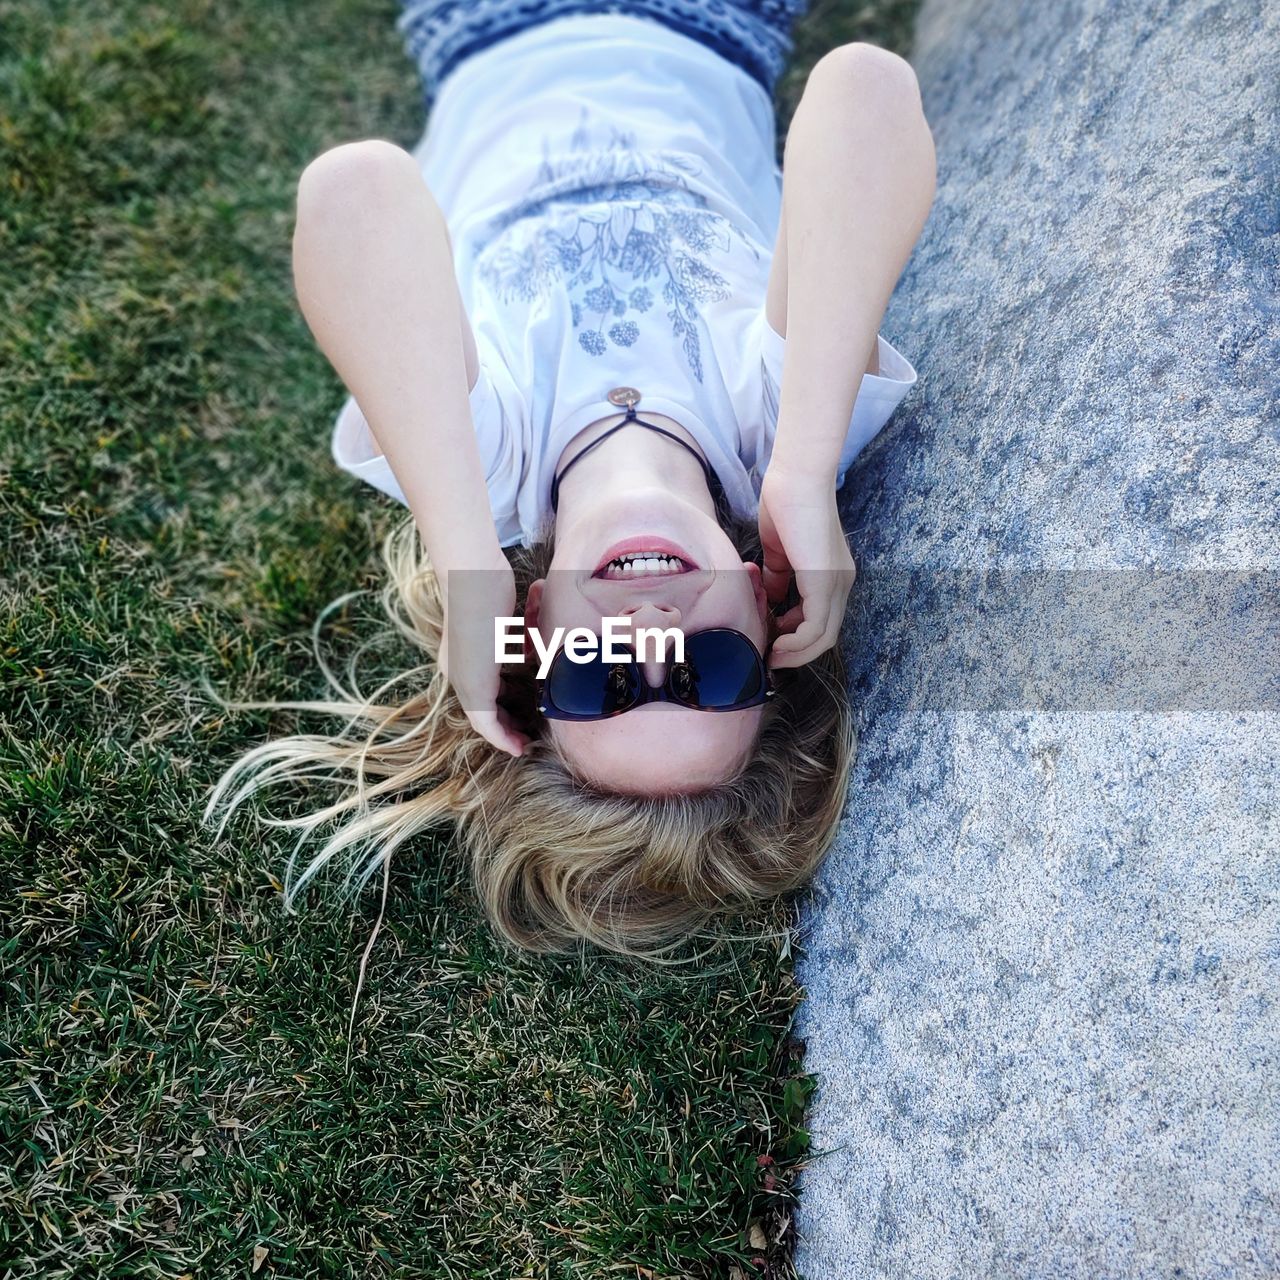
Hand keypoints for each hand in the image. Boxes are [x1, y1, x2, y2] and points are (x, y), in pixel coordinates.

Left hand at [438, 558, 529, 757]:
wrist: (472, 578)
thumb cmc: (488, 587)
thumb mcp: (501, 618)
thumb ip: (511, 637)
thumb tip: (529, 648)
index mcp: (461, 658)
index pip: (479, 692)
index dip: (498, 709)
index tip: (518, 717)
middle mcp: (457, 673)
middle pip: (480, 711)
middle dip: (503, 726)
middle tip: (523, 736)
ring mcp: (463, 680)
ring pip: (482, 720)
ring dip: (503, 734)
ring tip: (521, 744)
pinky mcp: (473, 686)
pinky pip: (486, 723)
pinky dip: (500, 737)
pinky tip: (515, 745)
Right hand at [757, 467, 855, 668]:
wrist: (796, 479)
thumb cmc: (785, 504)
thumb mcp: (778, 551)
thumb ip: (778, 577)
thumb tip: (772, 599)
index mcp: (832, 575)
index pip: (820, 620)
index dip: (794, 637)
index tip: (768, 639)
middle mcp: (841, 583)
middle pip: (825, 636)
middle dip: (795, 652)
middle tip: (768, 657)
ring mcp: (836, 584)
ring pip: (823, 637)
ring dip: (795, 652)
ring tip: (770, 655)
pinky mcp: (825, 583)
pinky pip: (816, 628)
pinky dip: (796, 642)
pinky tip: (776, 643)